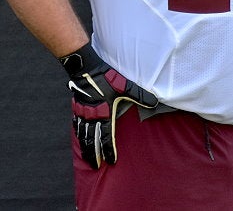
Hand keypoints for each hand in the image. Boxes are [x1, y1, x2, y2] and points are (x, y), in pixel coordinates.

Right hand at [59, 43, 158, 168]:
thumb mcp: (125, 86)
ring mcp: (82, 113)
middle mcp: (92, 116)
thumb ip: (140, 96)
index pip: (106, 137)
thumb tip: (155, 102)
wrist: (85, 68)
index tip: (111, 161)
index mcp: (104, 114)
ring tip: (87, 158)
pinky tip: (80, 139)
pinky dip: (78, 135)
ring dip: (85, 148)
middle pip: (92, 140)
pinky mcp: (77, 107)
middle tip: (96, 165)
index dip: (109, 150)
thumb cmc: (106, 77)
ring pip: (83, 135)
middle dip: (94, 154)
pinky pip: (76, 125)